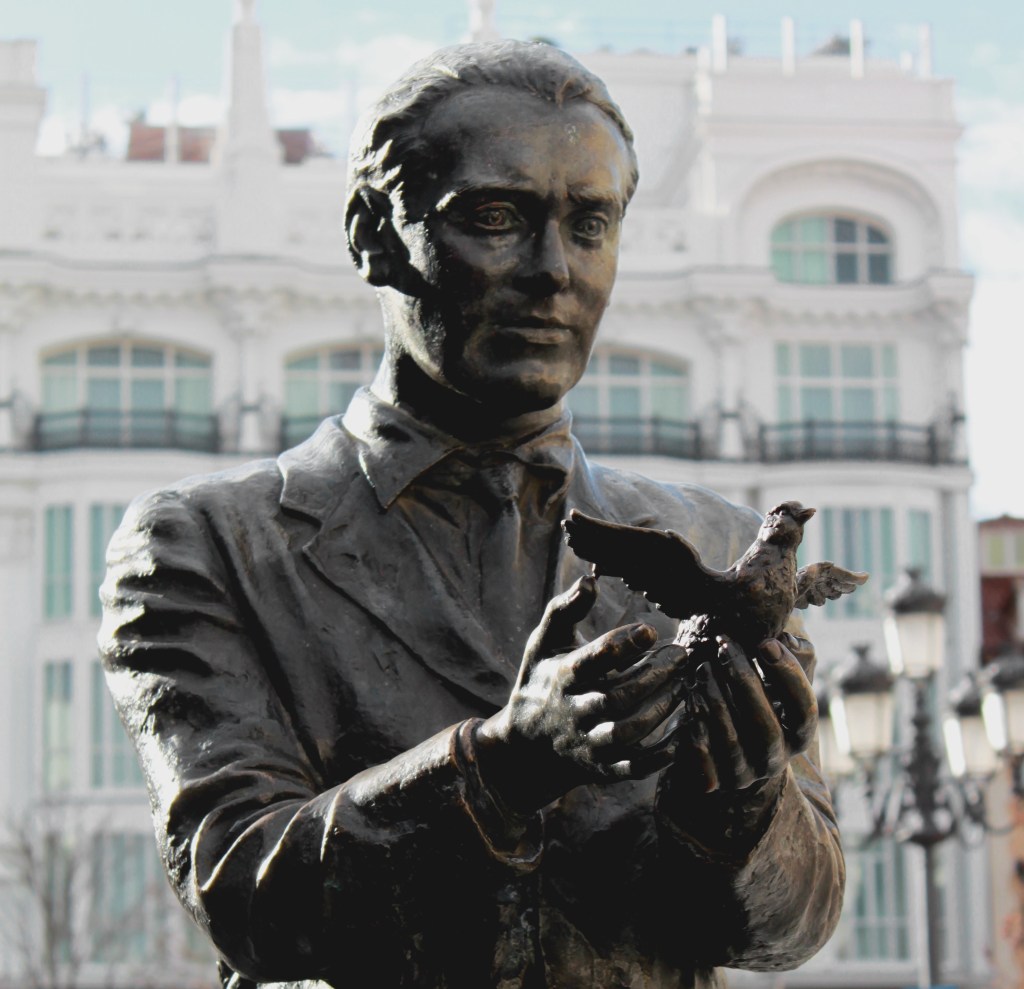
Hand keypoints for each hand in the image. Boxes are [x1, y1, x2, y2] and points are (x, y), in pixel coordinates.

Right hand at [475, 575, 686, 814]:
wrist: (526, 744)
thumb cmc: (543, 679)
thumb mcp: (544, 641)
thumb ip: (565, 609)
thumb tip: (590, 578)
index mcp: (562, 677)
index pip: (593, 660)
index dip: (622, 645)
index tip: (650, 630)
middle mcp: (574, 712)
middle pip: (618, 697)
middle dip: (653, 676)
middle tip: (682, 655)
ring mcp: (587, 743)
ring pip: (627, 732)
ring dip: (660, 711)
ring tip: (683, 687)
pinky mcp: (601, 768)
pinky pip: (632, 768)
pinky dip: (659, 757)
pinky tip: (682, 734)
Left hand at [672, 633, 816, 794]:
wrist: (722, 750)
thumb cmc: (753, 701)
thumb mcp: (777, 680)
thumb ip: (792, 655)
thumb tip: (785, 640)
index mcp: (798, 735)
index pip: (804, 709)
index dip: (789, 676)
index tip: (765, 643)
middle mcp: (775, 759)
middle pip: (767, 726)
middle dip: (745, 682)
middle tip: (725, 646)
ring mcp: (744, 774)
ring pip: (732, 739)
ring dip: (716, 698)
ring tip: (703, 666)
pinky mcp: (713, 781)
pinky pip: (703, 757)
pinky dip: (696, 724)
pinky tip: (690, 695)